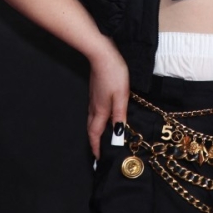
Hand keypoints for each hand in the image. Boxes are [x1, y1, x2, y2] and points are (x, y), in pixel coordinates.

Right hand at [86, 42, 129, 159]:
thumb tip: (117, 134)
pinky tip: (103, 117)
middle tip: (99, 152)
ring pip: (92, 119)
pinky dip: (97, 120)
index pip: (95, 133)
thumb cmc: (113, 74)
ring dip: (95, 131)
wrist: (102, 54)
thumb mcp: (121, 95)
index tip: (98, 159)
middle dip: (94, 141)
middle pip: (92, 128)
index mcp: (101, 110)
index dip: (96, 147)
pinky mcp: (95, 91)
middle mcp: (94, 106)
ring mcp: (93, 98)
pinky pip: (94, 111)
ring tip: (101, 138)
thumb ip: (119, 115)